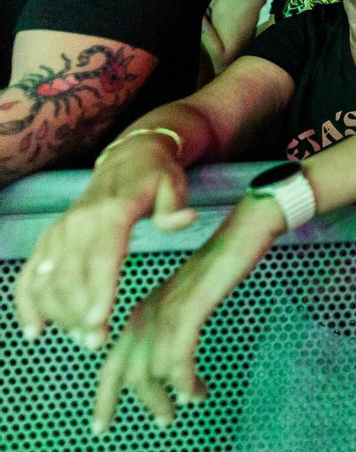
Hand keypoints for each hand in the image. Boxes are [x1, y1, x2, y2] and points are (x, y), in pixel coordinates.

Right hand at [14, 139, 196, 349]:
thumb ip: (176, 208)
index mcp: (110, 213)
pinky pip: (29, 274)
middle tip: (97, 343)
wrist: (129, 157)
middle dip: (80, 313)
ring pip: (47, 281)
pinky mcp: (49, 239)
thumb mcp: (174, 185)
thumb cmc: (157, 176)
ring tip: (83, 340)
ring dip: (60, 314)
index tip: (98, 321)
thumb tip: (184, 221)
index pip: (101, 256)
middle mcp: (77, 223)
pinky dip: (27, 303)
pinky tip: (36, 330)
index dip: (98, 290)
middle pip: (70, 276)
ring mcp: (59, 232)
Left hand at [91, 199, 279, 432]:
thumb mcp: (189, 304)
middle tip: (164, 422)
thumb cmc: (220, 268)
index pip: (110, 364)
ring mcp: (165, 311)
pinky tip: (197, 389)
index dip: (104, 399)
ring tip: (191, 403)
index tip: (102, 426)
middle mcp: (145, 313)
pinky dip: (185, 381)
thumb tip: (172, 370)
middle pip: (126, 373)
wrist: (240, 234)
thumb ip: (175, 331)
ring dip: (168, 396)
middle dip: (143, 403)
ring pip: (152, 370)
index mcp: (140, 313)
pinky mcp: (189, 309)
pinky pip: (178, 358)